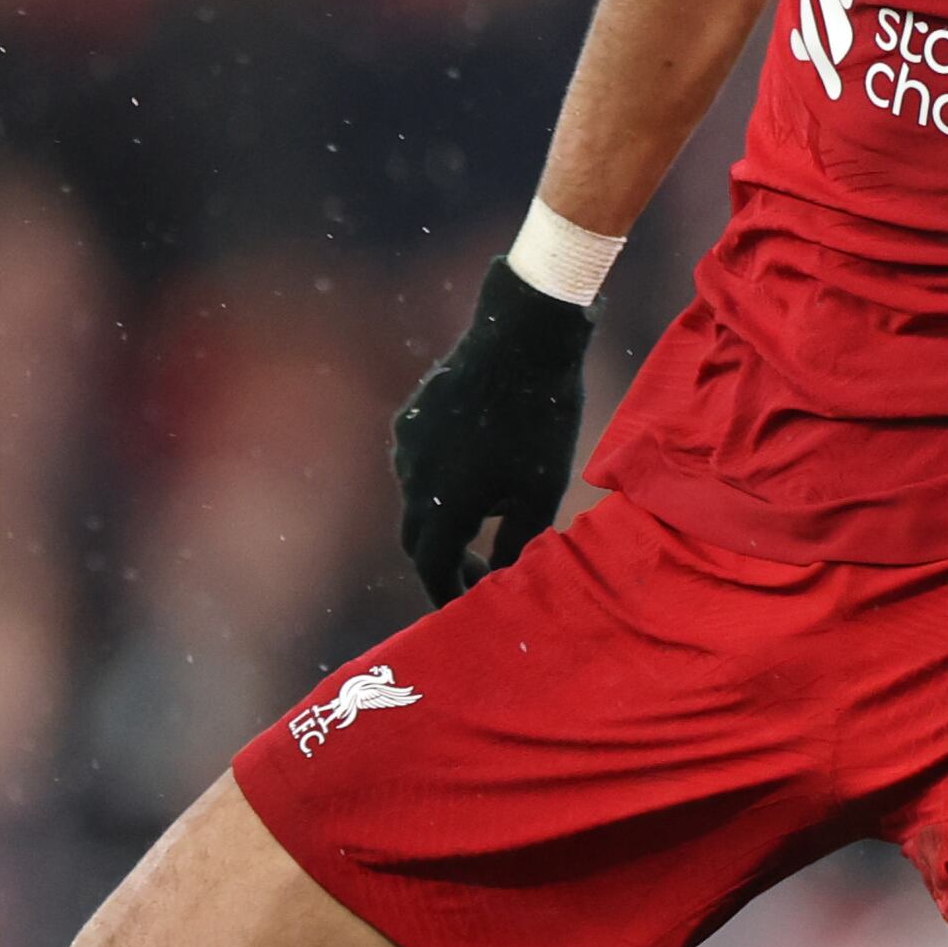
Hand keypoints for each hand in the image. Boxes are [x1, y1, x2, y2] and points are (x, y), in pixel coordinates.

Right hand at [390, 265, 593, 607]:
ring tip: (485, 517)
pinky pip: (416, 464)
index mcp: (443, 505)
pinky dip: (439, 482)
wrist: (521, 339)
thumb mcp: (540, 492)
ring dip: (443, 519)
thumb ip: (516, 544)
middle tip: (479, 571)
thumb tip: (498, 578)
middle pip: (417, 538)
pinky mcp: (411, 417)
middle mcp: (412, 478)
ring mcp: (406, 445)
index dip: (447, 594)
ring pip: (415, 499)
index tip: (464, 608)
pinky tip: (473, 471)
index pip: (432, 567)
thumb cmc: (541, 420)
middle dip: (445, 560)